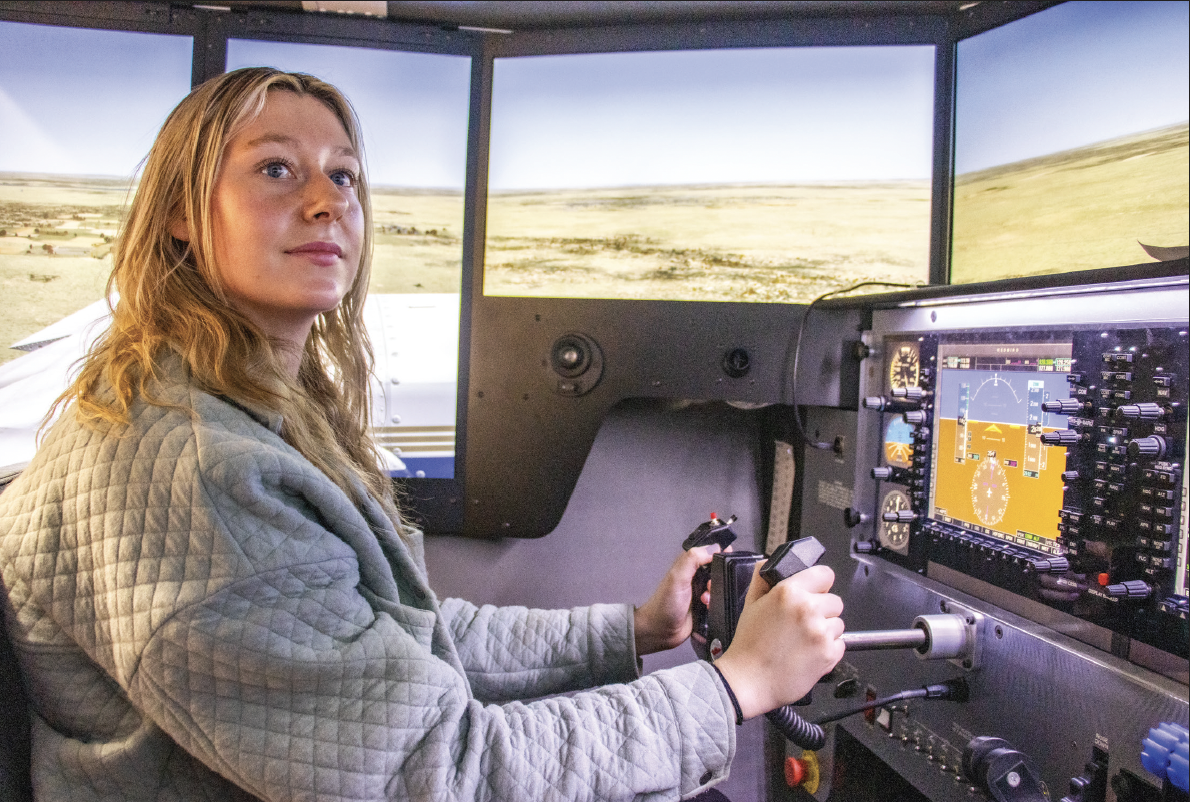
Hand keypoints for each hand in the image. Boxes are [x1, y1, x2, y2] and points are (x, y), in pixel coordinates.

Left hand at [634, 544, 719, 655]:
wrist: (661, 631)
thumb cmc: (664, 603)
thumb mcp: (677, 577)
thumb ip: (692, 559)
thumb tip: (714, 547)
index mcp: (688, 565)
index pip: (709, 552)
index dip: (720, 554)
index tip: (728, 560)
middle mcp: (696, 576)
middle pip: (719, 570)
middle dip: (721, 577)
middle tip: (710, 586)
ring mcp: (701, 592)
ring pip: (721, 586)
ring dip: (717, 592)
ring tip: (706, 599)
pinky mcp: (706, 607)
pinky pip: (719, 602)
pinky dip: (717, 604)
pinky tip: (707, 607)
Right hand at [712, 563, 843, 719]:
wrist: (748, 681)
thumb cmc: (748, 645)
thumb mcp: (750, 603)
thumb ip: (762, 578)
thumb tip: (771, 564)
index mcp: (789, 592)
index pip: (825, 574)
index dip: (819, 584)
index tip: (814, 591)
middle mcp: (808, 609)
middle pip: (834, 601)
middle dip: (821, 610)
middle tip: (801, 623)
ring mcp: (821, 632)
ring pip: (838, 624)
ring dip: (825, 630)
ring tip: (803, 640)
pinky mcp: (829, 654)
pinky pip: (840, 644)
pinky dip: (828, 649)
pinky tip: (808, 653)